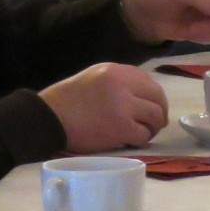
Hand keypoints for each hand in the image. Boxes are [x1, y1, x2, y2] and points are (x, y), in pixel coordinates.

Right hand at [38, 63, 169, 151]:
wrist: (49, 117)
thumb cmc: (67, 100)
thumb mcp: (94, 77)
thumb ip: (118, 81)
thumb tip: (141, 95)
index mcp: (116, 70)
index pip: (149, 82)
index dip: (155, 97)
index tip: (153, 107)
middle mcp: (123, 84)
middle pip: (157, 98)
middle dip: (160, 112)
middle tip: (155, 123)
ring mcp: (123, 106)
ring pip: (155, 116)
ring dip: (153, 127)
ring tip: (143, 133)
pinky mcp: (121, 127)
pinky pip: (143, 134)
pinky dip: (142, 139)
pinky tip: (132, 140)